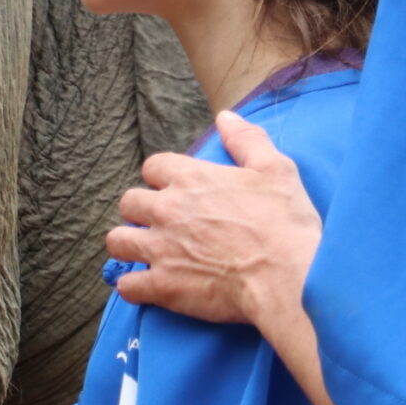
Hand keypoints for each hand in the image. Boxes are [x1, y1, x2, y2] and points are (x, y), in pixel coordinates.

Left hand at [109, 110, 321, 327]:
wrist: (287, 278)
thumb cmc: (284, 223)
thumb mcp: (275, 169)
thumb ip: (246, 140)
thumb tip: (225, 117)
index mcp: (191, 178)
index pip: (153, 166)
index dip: (161, 178)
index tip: (173, 189)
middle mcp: (167, 210)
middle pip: (129, 202)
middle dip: (140, 211)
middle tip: (159, 223)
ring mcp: (161, 249)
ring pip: (117, 242)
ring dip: (128, 246)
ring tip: (144, 254)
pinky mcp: (162, 286)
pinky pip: (127, 286)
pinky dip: (135, 287)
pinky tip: (148, 288)